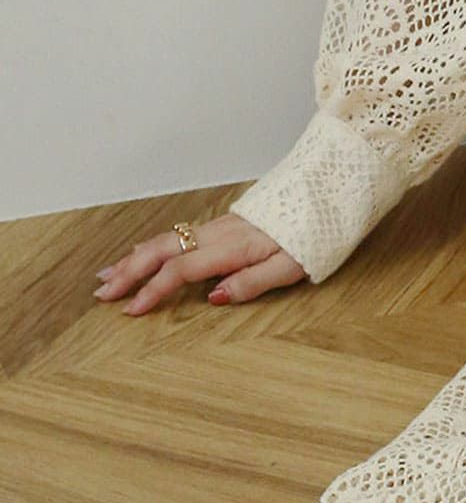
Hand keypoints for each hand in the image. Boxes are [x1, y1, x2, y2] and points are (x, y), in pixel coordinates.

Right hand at [93, 212, 307, 314]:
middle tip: (102, 293)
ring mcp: (217, 226)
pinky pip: (177, 234)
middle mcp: (218, 233)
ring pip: (165, 240)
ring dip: (134, 258)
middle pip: (162, 250)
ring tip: (107, 274)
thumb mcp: (291, 267)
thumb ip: (252, 283)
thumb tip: (213, 298)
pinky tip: (140, 252)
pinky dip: (151, 246)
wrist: (325, 193)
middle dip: (128, 271)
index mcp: (233, 247)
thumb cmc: (313, 234)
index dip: (153, 290)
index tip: (131, 309)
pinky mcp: (221, 224)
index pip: (181, 269)